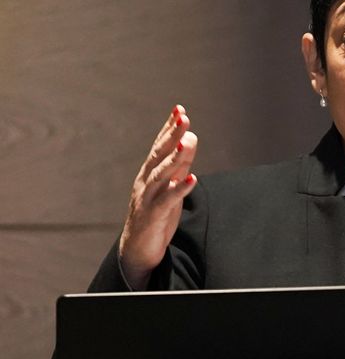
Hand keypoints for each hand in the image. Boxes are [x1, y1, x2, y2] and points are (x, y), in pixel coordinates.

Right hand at [118, 105, 197, 288]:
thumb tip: (190, 138)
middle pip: (159, 155)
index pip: (160, 146)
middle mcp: (145, 182)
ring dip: (175, 158)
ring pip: (161, 175)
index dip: (168, 127)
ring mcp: (147, 198)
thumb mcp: (170, 185)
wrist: (137, 250)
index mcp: (150, 173)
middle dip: (171, 136)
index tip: (179, 109)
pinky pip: (167, 201)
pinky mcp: (152, 216)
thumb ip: (180, 164)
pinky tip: (193, 179)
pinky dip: (180, 189)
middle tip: (183, 118)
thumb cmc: (156, 214)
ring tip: (188, 142)